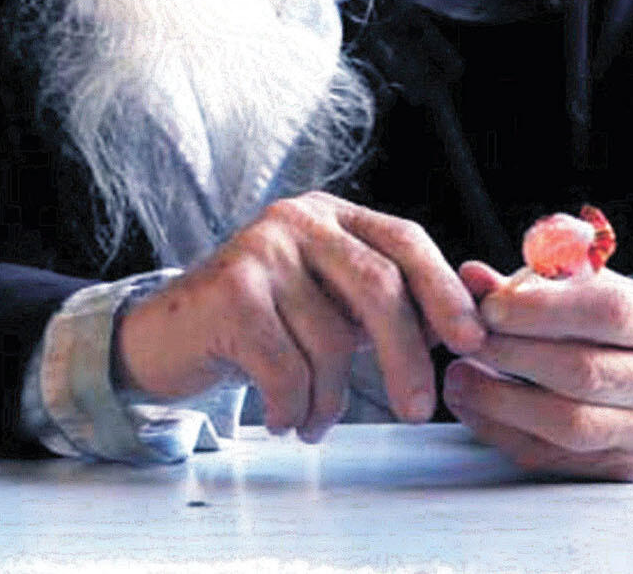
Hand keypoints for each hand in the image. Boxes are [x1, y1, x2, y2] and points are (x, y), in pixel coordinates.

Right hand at [113, 192, 484, 442]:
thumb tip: (466, 323)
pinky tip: (280, 417)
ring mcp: (259, 251)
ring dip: (329, 401)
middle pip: (377, 285)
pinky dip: (292, 407)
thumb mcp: (327, 303)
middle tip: (418, 408)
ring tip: (313, 419)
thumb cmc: (256, 326)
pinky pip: (287, 368)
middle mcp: (295, 220)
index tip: (470, 339)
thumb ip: (384, 303)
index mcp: (329, 215)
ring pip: (329, 341)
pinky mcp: (229, 293)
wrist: (162, 340)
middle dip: (405, 355)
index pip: (404, 240)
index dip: (443, 290)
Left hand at [444, 261, 632, 481]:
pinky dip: (505, 432)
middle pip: (586, 375)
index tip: (489, 306)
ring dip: (502, 402)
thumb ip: (533, 281)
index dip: (542, 310)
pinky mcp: (624, 468)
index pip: (607, 314)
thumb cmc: (624, 322)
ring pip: (571, 426)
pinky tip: (473, 406)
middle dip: (513, 356)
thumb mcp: (594, 287)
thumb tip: (472, 276)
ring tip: (457, 376)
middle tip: (464, 340)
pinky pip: (556, 458)